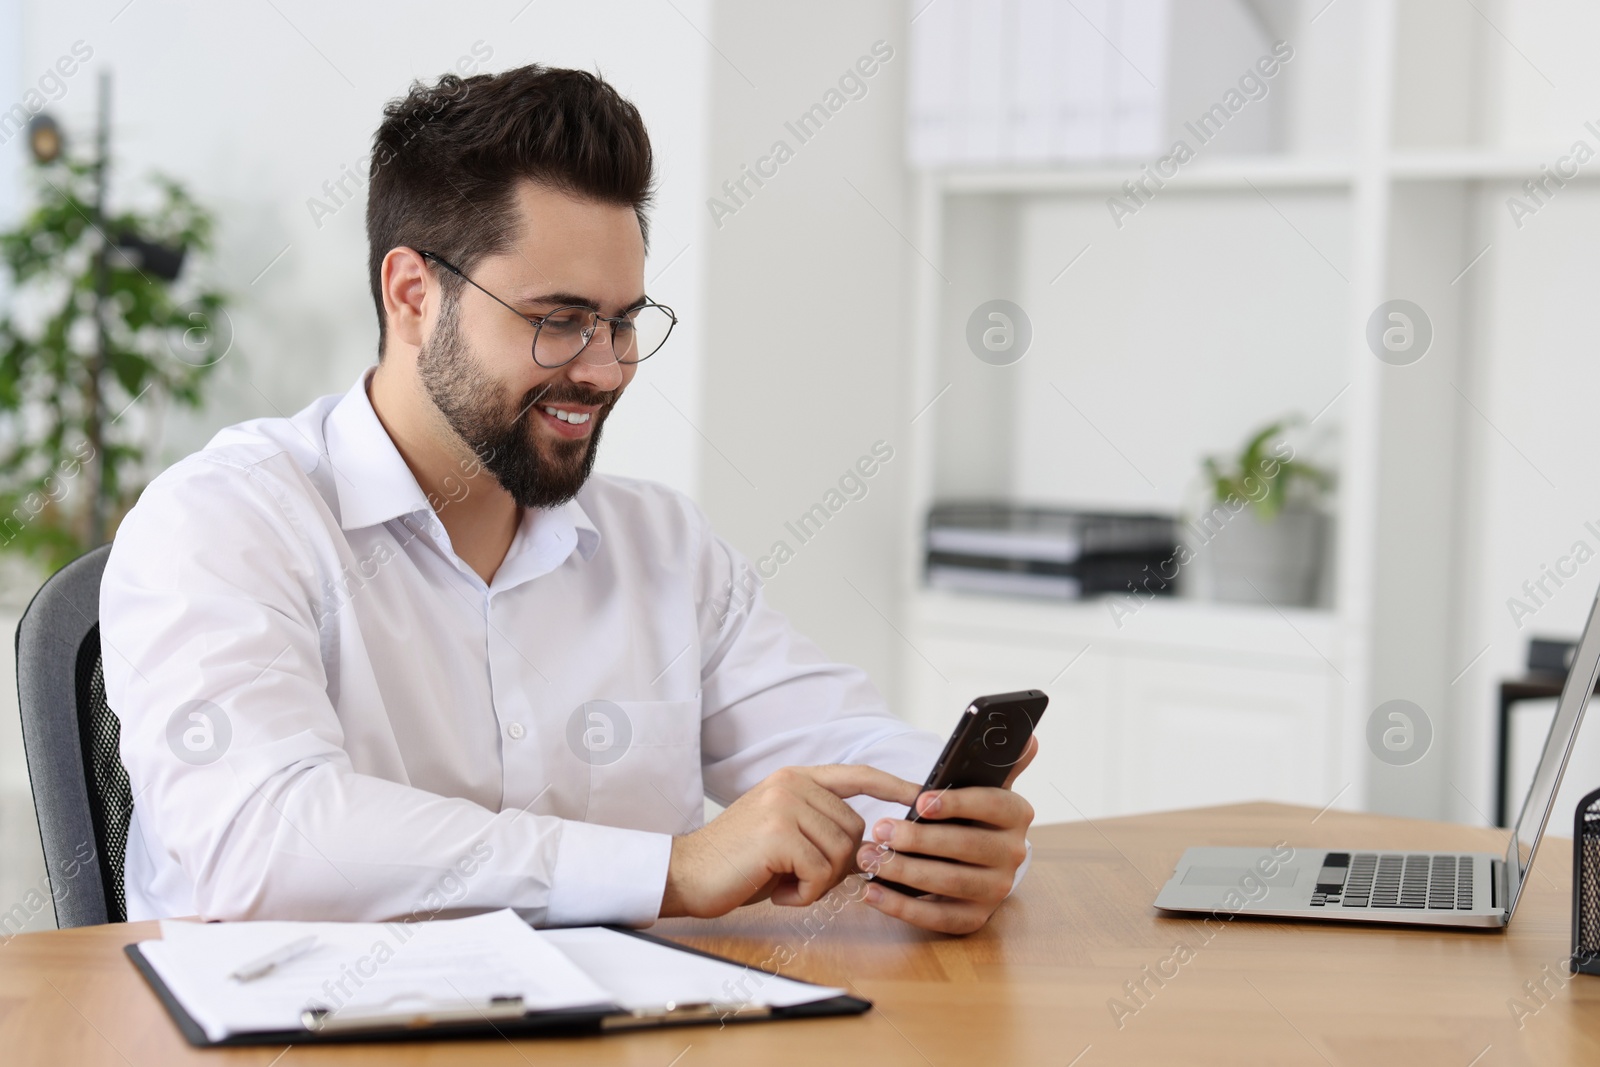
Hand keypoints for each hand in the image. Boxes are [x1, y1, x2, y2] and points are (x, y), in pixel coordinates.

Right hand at [659, 765, 918, 918]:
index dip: (893, 785)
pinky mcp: (778, 834)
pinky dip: (805, 894)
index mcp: (796, 778)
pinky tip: (778, 891)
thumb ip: (824, 830)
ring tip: (784, 881)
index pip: (857, 775)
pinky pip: (821, 874)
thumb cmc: (739, 862)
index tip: (921, 795)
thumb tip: (872, 849)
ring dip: (818, 882)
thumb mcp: (787, 835)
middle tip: (798, 876)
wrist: (687, 874)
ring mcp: (785, 805)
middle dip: (836, 865)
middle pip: (855, 829)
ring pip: (841, 854)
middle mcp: (792, 784)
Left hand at [857, 735, 1037, 934]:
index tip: (920, 800)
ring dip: (905, 871)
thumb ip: (1002, 761)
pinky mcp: (973, 918)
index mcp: (1017, 814)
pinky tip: (871, 892)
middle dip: (919, 839)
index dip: (956, 803)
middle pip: (967, 847)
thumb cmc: (968, 814)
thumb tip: (1029, 739)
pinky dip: (902, 907)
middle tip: (880, 829)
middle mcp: (1013, 855)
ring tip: (868, 858)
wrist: (974, 858)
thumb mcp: (985, 785)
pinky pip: (937, 918)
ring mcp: (995, 890)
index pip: (991, 805)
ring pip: (950, 883)